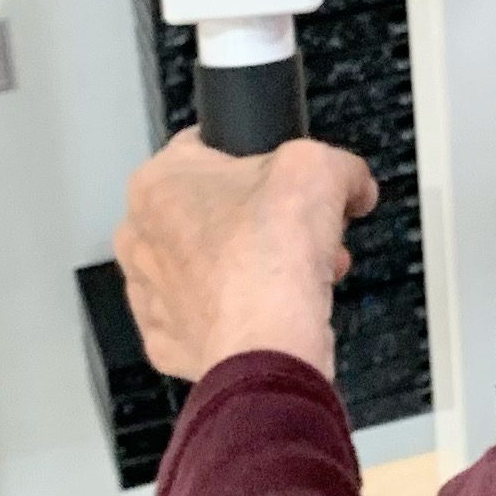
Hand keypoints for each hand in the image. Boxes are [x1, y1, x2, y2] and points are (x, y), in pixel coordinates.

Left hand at [113, 135, 379, 379]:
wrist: (268, 343)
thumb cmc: (274, 249)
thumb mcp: (321, 168)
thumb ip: (342, 166)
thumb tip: (356, 188)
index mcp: (156, 183)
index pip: (206, 150)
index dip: (259, 163)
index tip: (287, 184)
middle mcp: (139, 238)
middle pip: (211, 213)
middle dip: (261, 222)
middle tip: (303, 236)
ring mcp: (147, 297)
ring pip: (208, 267)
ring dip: (252, 267)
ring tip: (301, 278)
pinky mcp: (166, 345)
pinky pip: (207, 316)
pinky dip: (238, 313)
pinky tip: (270, 311)